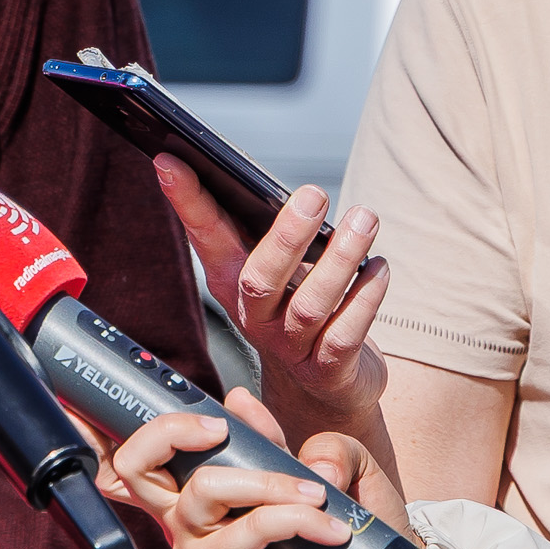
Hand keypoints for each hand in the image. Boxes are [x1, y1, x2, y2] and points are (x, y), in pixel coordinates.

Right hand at [97, 391, 405, 548]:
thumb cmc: (317, 542)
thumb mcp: (299, 469)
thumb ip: (268, 435)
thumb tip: (239, 399)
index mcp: (189, 490)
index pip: (133, 457)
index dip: (136, 428)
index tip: (201, 415)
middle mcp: (178, 517)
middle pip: (132, 465)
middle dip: (170, 431)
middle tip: (220, 429)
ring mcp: (193, 545)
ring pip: (206, 487)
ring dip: (269, 481)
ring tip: (317, 494)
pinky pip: (254, 526)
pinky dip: (299, 517)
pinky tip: (332, 528)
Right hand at [156, 156, 390, 425]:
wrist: (320, 388)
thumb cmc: (296, 308)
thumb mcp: (272, 269)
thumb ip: (263, 229)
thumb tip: (265, 175)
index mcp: (230, 281)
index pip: (205, 236)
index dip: (186, 201)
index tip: (169, 160)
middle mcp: (253, 315)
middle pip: (260, 278)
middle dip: (286, 236)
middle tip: (314, 194)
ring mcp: (289, 345)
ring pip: (310, 304)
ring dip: (340, 260)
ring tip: (364, 219)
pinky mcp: (327, 368)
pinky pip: (347, 333)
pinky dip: (366, 298)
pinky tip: (380, 267)